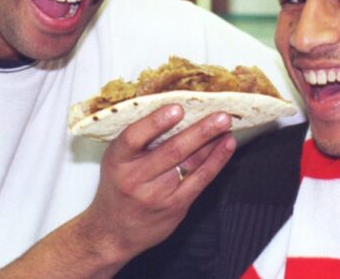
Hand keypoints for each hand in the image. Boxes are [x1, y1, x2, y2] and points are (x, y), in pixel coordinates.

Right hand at [84, 104, 236, 266]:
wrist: (113, 232)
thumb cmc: (118, 187)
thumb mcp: (116, 160)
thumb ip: (139, 139)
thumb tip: (175, 108)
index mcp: (117, 160)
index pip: (134, 137)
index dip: (156, 122)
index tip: (177, 108)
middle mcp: (135, 178)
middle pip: (171, 150)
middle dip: (200, 131)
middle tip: (220, 115)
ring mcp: (157, 195)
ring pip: (190, 163)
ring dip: (212, 142)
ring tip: (226, 125)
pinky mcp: (175, 206)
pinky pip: (200, 180)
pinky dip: (216, 161)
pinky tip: (226, 146)